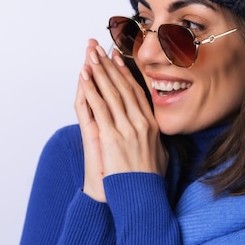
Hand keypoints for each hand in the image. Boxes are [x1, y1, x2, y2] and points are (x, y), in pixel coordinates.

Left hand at [74, 39, 167, 201]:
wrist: (141, 197)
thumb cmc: (148, 181)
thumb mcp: (160, 155)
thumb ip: (156, 140)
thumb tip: (156, 132)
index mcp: (152, 124)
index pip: (136, 91)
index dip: (125, 72)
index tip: (116, 57)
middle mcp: (140, 122)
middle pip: (122, 86)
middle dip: (109, 64)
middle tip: (98, 47)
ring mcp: (126, 127)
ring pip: (110, 92)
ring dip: (99, 71)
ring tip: (89, 55)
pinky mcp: (111, 136)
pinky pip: (99, 106)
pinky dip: (91, 89)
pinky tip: (84, 77)